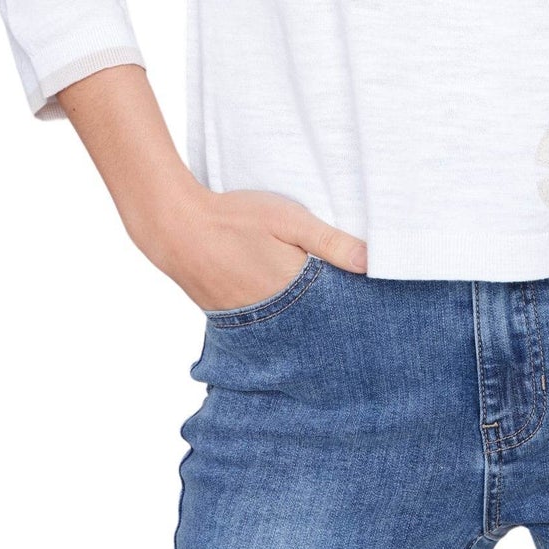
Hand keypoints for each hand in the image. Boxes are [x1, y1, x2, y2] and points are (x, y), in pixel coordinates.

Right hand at [132, 174, 369, 313]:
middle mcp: (272, 315)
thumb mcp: (288, 220)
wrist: (176, 228)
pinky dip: (277, 322)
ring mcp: (248, 321)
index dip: (351, 310)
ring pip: (287, 330)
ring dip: (304, 325)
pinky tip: (284, 310)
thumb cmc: (235, 218)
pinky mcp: (229, 318)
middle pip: (312, 326)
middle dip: (331, 325)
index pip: (333, 311)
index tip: (371, 312)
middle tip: (354, 327)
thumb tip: (371, 263)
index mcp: (292, 290)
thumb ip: (329, 242)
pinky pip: (262, 327)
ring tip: (321, 319)